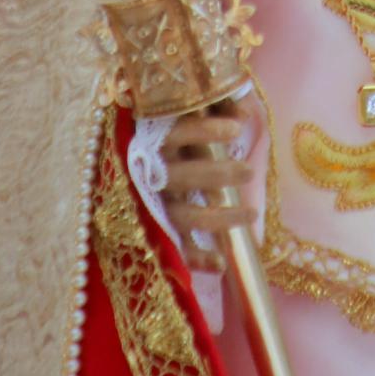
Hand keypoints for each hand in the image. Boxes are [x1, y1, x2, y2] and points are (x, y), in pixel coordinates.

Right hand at [160, 102, 256, 272]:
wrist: (122, 173)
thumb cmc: (167, 139)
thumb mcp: (184, 120)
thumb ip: (214, 112)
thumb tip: (244, 113)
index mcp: (154, 142)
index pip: (177, 133)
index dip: (205, 131)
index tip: (237, 129)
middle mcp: (151, 175)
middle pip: (183, 177)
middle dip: (218, 175)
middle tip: (248, 172)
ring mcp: (153, 207)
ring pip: (184, 215)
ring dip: (219, 218)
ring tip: (252, 214)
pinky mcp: (157, 232)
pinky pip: (175, 248)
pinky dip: (196, 258)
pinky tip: (220, 263)